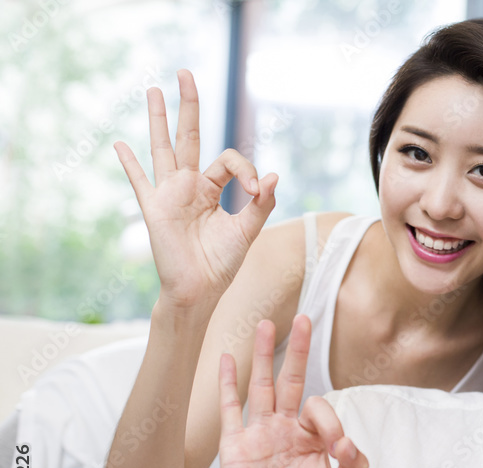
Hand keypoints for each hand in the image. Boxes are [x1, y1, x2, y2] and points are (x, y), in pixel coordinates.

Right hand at [114, 69, 278, 309]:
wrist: (200, 290)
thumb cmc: (222, 263)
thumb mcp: (247, 230)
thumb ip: (260, 203)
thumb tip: (273, 175)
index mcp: (211, 189)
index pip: (229, 161)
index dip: (246, 169)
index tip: (257, 188)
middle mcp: (188, 186)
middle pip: (188, 136)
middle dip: (188, 105)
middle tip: (185, 73)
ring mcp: (169, 194)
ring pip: (162, 148)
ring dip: (158, 119)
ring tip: (153, 90)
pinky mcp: (155, 208)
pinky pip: (140, 182)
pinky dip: (130, 164)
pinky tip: (119, 144)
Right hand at [217, 314, 367, 467]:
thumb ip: (354, 464)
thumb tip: (349, 440)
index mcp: (311, 439)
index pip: (320, 408)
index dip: (330, 420)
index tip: (336, 446)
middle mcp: (285, 431)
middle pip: (291, 380)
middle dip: (298, 350)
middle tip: (303, 317)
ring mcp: (259, 435)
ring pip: (261, 386)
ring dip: (263, 355)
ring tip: (266, 323)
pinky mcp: (235, 447)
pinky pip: (231, 409)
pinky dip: (228, 383)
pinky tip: (228, 358)